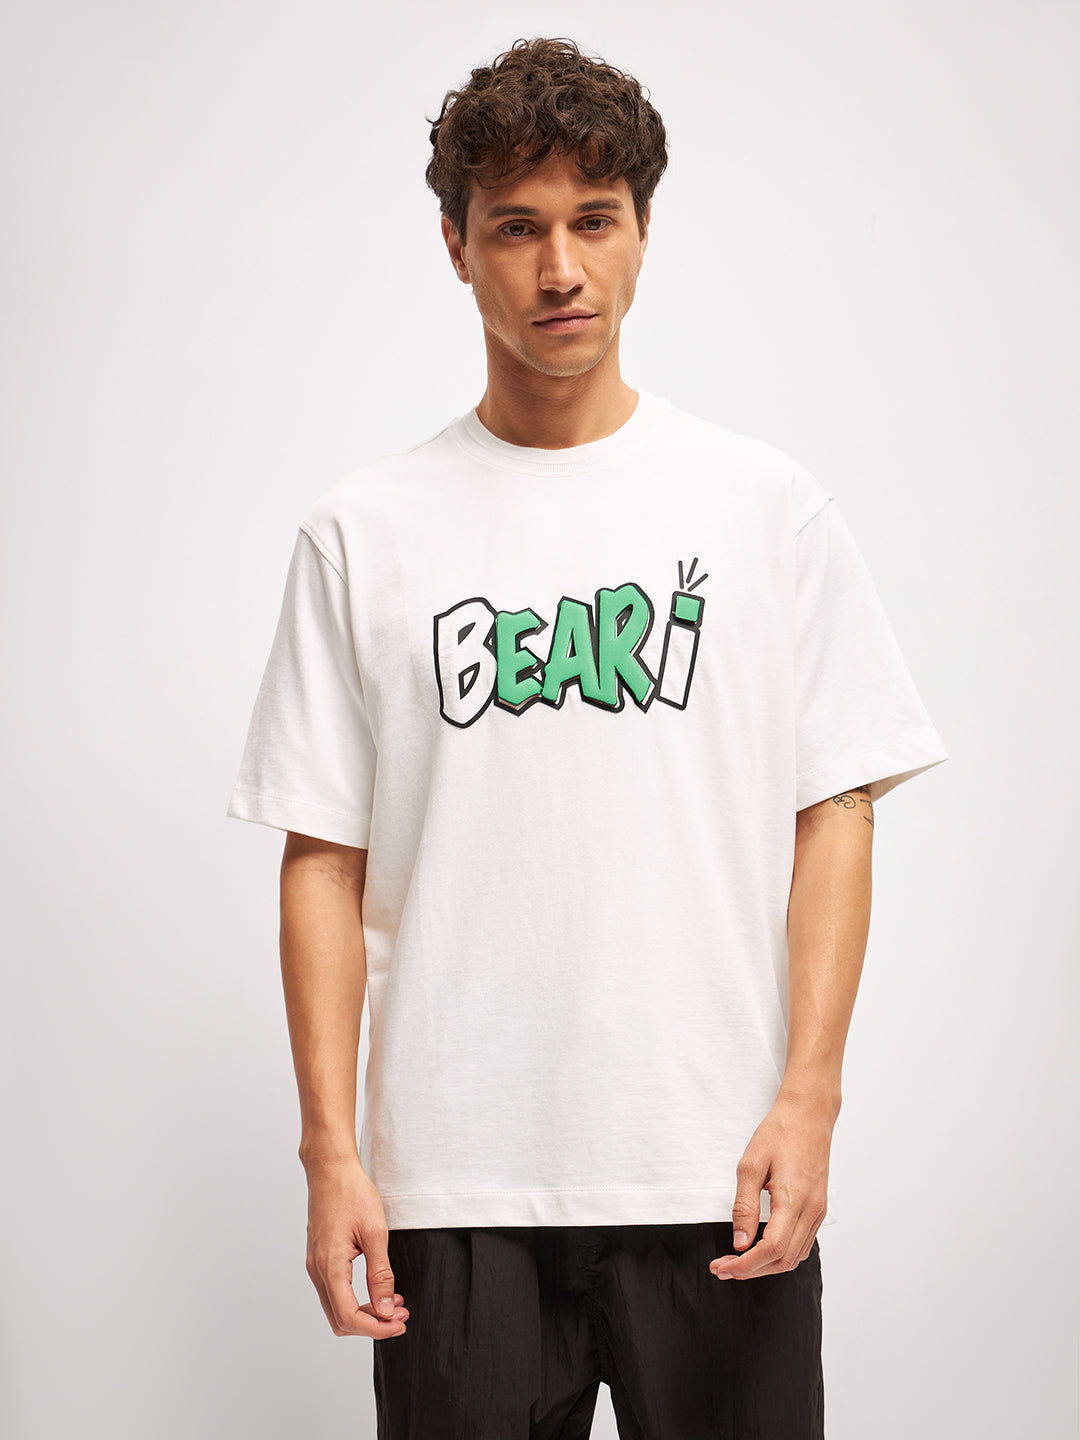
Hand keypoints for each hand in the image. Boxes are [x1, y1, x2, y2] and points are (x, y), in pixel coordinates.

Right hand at [304, 1155, 409, 1336]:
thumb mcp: (375, 1233)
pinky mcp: (319, 1257)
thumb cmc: (351, 1193)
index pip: (349, 1317)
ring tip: (393, 1302)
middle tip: (401, 1314)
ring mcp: (315, 1264)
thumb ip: (380, 1274)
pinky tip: (377, 1287)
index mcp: (330, 1266)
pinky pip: (334, 1291)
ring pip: (335, 1308)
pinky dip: (355, 1298)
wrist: (330, 1169)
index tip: (399, 1322)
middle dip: (372, 1324)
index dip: (376, 1328)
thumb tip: (385, 1309)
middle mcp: (317, 1270)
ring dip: (364, 1312)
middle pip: (340, 1320)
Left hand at [709, 1091, 833, 1280]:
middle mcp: (811, 1210)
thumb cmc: (779, 1133)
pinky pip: (802, 1244)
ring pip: (795, 1257)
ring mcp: (818, 1211)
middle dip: (751, 1270)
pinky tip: (762, 1249)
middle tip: (723, 1267)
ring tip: (738, 1261)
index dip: (745, 1265)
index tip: (723, 1267)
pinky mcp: (819, 1208)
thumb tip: (740, 1243)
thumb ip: (744, 1206)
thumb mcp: (751, 1164)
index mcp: (793, 1199)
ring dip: (766, 1266)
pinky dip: (781, 1254)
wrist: (809, 1114)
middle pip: (783, 1260)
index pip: (772, 1249)